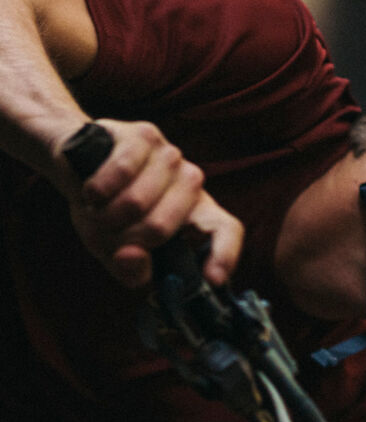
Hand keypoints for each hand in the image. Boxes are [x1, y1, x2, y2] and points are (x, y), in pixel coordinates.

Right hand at [54, 118, 242, 286]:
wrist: (72, 162)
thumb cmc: (104, 211)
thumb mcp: (116, 252)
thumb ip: (130, 268)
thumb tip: (132, 257)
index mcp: (195, 214)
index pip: (227, 230)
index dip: (224, 255)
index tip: (213, 278)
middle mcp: (190, 182)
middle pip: (162, 227)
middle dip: (123, 238)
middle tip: (108, 233)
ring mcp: (170, 156)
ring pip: (138, 202)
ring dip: (107, 214)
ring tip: (97, 211)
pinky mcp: (145, 135)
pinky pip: (123, 172)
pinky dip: (99, 189)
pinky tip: (91, 192)